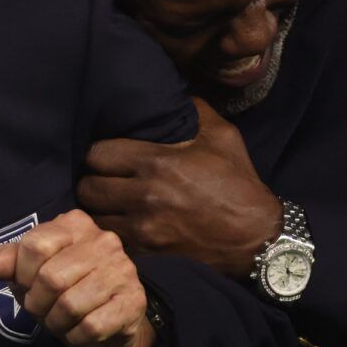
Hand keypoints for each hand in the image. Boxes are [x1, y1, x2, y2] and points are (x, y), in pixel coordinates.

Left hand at [0, 209, 158, 346]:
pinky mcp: (134, 302)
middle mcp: (104, 241)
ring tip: (58, 321)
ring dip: (55, 323)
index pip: (35, 245)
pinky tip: (79, 331)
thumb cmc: (64, 288)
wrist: (108, 322)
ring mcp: (123, 270)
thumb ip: (10, 262)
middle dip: (36, 304)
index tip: (25, 285)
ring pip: (70, 305)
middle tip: (40, 310)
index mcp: (75, 224)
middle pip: (50, 278)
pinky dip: (76, 336)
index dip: (21, 273)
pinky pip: (92, 327)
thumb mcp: (31, 270)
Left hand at [77, 98, 281, 278]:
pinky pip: (110, 241)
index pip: (97, 154)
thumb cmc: (239, 186)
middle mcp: (143, 196)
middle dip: (91, 181)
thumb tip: (176, 91)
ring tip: (108, 204)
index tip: (106, 156)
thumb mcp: (224, 138)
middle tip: (103, 180)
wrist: (259, 240)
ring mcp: (142, 229)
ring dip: (98, 210)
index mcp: (156, 163)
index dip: (97, 154)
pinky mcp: (146, 254)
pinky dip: (110, 234)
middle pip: (87, 187)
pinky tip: (120, 225)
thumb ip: (194, 110)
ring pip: (93, 217)